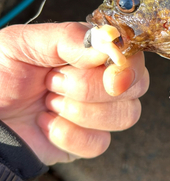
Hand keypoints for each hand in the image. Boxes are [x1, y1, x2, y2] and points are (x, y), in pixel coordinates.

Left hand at [0, 22, 148, 164]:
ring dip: (80, 111)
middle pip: (136, 86)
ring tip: (48, 101)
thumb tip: (106, 44)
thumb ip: (66, 37)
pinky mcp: (88, 141)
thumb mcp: (22, 42)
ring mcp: (98, 112)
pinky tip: (46, 123)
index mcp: (93, 50)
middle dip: (91, 88)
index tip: (110, 74)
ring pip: (126, 115)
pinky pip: (100, 143)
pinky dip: (68, 135)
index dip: (125, 65)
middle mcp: (103, 78)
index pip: (132, 53)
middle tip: (53, 82)